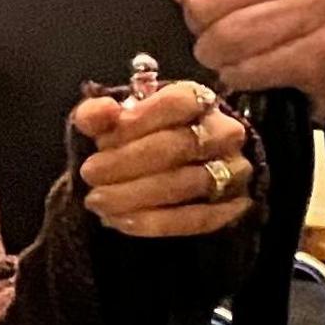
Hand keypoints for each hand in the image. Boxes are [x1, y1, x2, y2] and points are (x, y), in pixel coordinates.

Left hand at [68, 82, 252, 238]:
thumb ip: (100, 114)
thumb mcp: (113, 123)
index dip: (143, 117)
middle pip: (182, 144)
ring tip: (97, 201)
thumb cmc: (136, 141)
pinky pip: (200, 219)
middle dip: (128, 160)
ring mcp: (234, 171)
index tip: (102, 136)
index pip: (181, 101)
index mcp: (199, 102)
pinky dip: (157, 222)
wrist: (161, 176)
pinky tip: (120, 222)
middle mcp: (225, 133)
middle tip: (89, 173)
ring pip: (191, 183)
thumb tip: (101, 111)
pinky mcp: (232, 208)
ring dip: (137, 194)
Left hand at [120, 0, 324, 113]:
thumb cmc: (262, 0)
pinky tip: (256, 67)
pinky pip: (251, 70)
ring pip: (225, 39)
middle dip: (202, 24)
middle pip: (202, 3)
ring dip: (218, 54)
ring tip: (238, 48)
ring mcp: (321, 6)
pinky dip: (241, 75)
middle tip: (225, 25)